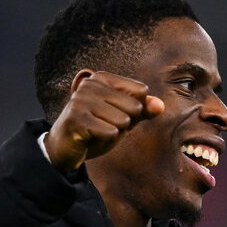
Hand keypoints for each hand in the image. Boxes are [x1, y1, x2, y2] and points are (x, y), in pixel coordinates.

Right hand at [44, 71, 164, 172]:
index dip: (135, 112)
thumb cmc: (96, 130)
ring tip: (97, 132)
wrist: (65, 148)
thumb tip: (161, 106)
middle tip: (104, 127)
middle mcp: (90, 84)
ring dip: (114, 133)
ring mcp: (81, 100)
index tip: (114, 115)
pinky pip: (109, 132)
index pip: (140, 92)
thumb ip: (142, 111)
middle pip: (133, 107)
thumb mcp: (122, 119)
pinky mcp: (76, 118)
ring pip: (122, 121)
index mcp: (102, 78)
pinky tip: (90, 138)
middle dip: (124, 125)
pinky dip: (105, 140)